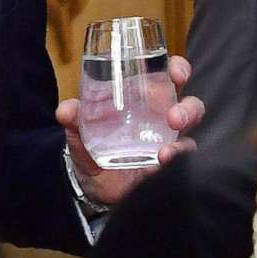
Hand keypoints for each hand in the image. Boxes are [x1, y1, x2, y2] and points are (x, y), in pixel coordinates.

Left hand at [59, 54, 203, 211]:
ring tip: (166, 152)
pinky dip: (175, 162)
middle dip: (188, 109)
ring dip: (183, 143)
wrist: (92, 188)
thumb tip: (66, 110)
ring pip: (190, 138)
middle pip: (189, 106)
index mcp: (144, 101)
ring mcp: (167, 144)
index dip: (178, 70)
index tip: (175, 71)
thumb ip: (74, 121)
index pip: (168, 78)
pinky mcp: (168, 168)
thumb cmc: (92, 150)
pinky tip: (162, 164)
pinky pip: (182, 163)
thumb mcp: (80, 134)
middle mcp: (161, 120)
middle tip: (174, 118)